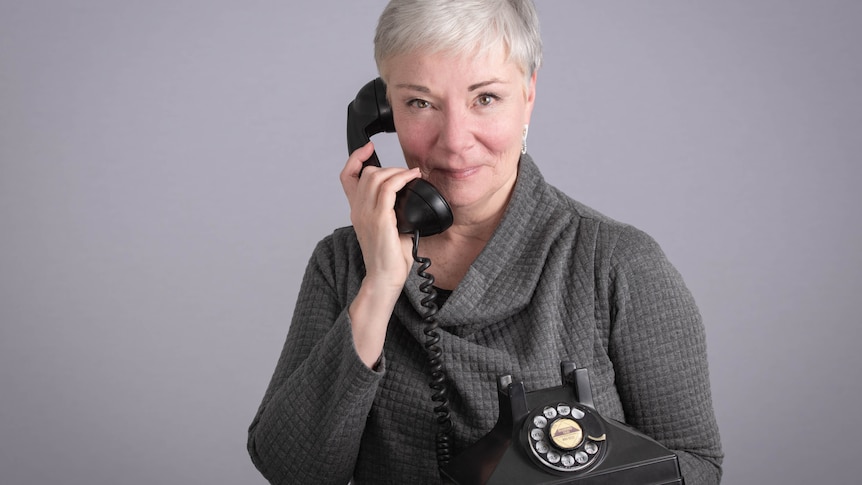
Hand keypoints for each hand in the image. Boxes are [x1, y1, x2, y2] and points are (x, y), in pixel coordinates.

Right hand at [339, 142, 420, 366]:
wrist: (385, 278)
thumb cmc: (390, 259)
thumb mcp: (391, 229)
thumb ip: (394, 212)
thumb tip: (412, 201)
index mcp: (357, 211)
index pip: (347, 177)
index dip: (356, 159)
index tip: (368, 149)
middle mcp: (358, 210)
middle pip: (366, 173)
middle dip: (388, 167)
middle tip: (405, 173)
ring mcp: (367, 214)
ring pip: (377, 177)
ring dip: (397, 171)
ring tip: (411, 175)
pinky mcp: (380, 218)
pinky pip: (389, 187)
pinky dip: (402, 177)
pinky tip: (413, 177)